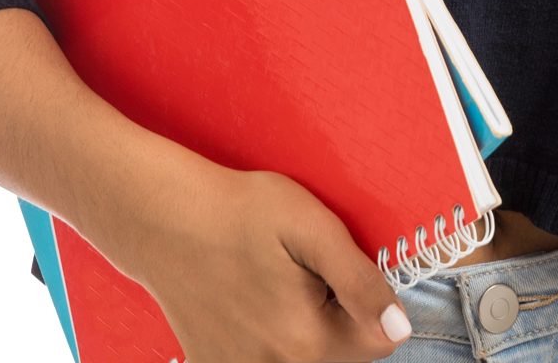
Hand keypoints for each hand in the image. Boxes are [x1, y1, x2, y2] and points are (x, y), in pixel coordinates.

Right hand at [0, 12, 411, 362]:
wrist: (158, 213)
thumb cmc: (235, 210)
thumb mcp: (311, 227)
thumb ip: (360, 283)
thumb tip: (398, 330)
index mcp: (305, 341)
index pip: (376, 343)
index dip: (370, 298)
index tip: (340, 264)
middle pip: (336, 350)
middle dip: (334, 310)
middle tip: (301, 262)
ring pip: (299, 353)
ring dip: (299, 320)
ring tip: (272, 273)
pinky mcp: (211, 360)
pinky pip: (258, 354)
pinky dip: (262, 331)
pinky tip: (246, 290)